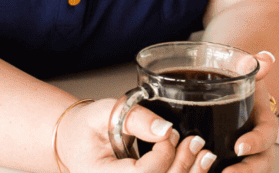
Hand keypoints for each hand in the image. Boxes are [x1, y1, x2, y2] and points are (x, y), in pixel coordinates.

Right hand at [56, 97, 218, 171]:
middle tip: (196, 142)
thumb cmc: (85, 128)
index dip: (163, 155)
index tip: (169, 132)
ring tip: (204, 155)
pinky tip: (197, 167)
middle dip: (183, 166)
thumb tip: (164, 128)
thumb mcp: (103, 112)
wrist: (74, 144)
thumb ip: (134, 118)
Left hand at [223, 51, 277, 172]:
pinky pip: (235, 170)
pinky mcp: (235, 161)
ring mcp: (249, 155)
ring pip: (251, 170)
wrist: (235, 92)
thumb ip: (252, 66)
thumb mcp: (244, 73)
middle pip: (262, 163)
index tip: (239, 146)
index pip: (267, 135)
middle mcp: (260, 143)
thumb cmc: (240, 83)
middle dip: (247, 170)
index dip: (256, 142)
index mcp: (265, 122)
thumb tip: (265, 58)